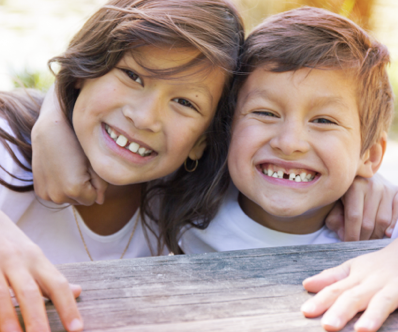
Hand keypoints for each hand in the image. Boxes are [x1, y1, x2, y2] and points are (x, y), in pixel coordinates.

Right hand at [0, 211, 82, 331]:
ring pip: (0, 294)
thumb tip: (79, 291)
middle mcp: (17, 261)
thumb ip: (51, 278)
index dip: (68, 306)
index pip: (57, 284)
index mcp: (36, 259)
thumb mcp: (34, 256)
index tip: (77, 329)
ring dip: (6, 318)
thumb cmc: (11, 245)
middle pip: (29, 292)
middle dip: (37, 318)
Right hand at [32, 85, 107, 205]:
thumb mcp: (94, 162)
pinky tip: (60, 171)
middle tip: (78, 166)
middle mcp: (58, 195)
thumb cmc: (77, 143)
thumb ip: (101, 185)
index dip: (94, 185)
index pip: (93, 199)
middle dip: (84, 188)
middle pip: (81, 201)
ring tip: (69, 167)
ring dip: (72, 189)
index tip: (88, 169)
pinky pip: (57, 195)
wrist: (50, 130)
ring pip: (69, 199)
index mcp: (74, 189)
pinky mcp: (38, 190)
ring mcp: (46, 194)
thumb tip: (100, 201)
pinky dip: (60, 187)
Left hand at [301, 239, 397, 331]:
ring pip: (382, 301)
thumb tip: (306, 285)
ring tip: (361, 330)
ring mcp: (393, 288)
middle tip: (327, 326)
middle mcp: (372, 282)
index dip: (321, 301)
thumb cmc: (378, 265)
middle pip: (355, 296)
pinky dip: (393, 317)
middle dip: (341, 311)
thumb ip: (331, 277)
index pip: (335, 289)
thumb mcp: (354, 267)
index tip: (306, 312)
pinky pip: (397, 303)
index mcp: (355, 276)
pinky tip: (388, 328)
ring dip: (372, 315)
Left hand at [325, 174, 397, 240]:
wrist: (361, 176)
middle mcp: (372, 186)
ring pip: (383, 221)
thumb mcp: (335, 203)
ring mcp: (387, 189)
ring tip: (367, 239)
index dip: (351, 234)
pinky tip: (385, 234)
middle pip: (369, 221)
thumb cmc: (345, 192)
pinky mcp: (397, 192)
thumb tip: (344, 236)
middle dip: (362, 237)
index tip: (348, 244)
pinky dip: (392, 227)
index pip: (354, 217)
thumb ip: (335, 219)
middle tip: (357, 244)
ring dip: (375, 235)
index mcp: (354, 186)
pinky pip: (397, 215)